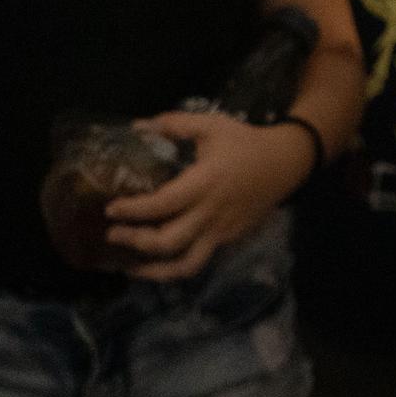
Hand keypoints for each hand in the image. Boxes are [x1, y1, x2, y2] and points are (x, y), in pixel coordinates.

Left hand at [103, 111, 309, 281]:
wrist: (285, 163)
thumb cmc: (244, 142)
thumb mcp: (210, 126)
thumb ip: (174, 125)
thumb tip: (139, 127)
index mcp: (204, 183)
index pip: (161, 205)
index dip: (132, 210)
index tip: (110, 209)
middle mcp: (210, 214)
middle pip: (167, 242)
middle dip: (135, 242)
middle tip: (112, 235)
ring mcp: (220, 231)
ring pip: (185, 265)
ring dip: (154, 271)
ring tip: (130, 267)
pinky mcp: (228, 240)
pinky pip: (199, 260)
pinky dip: (175, 266)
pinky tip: (158, 262)